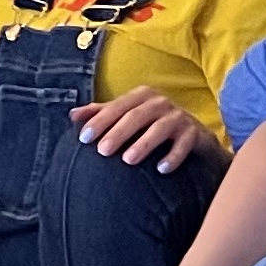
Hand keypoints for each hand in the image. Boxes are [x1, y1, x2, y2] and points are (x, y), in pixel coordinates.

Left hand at [72, 88, 201, 169]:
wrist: (192, 134)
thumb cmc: (151, 124)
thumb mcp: (127, 115)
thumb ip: (101, 113)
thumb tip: (72, 115)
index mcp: (141, 96)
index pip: (116, 107)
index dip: (99, 121)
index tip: (83, 138)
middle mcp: (160, 102)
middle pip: (136, 116)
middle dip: (118, 133)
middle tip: (102, 151)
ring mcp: (178, 116)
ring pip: (160, 129)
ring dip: (144, 144)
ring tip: (128, 160)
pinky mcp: (193, 133)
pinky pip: (184, 144)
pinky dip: (173, 156)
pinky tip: (161, 169)